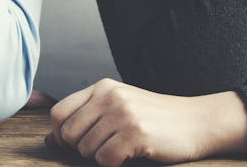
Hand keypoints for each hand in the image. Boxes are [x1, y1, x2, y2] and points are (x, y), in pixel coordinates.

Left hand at [46, 79, 246, 165]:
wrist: (197, 121)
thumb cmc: (156, 119)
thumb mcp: (119, 108)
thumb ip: (86, 118)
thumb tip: (50, 140)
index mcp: (103, 87)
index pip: (59, 112)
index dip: (62, 134)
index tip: (78, 143)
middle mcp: (110, 96)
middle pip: (69, 133)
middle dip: (81, 148)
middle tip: (106, 147)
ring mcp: (123, 113)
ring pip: (86, 149)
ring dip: (101, 157)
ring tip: (123, 148)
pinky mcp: (136, 133)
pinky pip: (105, 160)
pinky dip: (115, 164)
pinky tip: (132, 154)